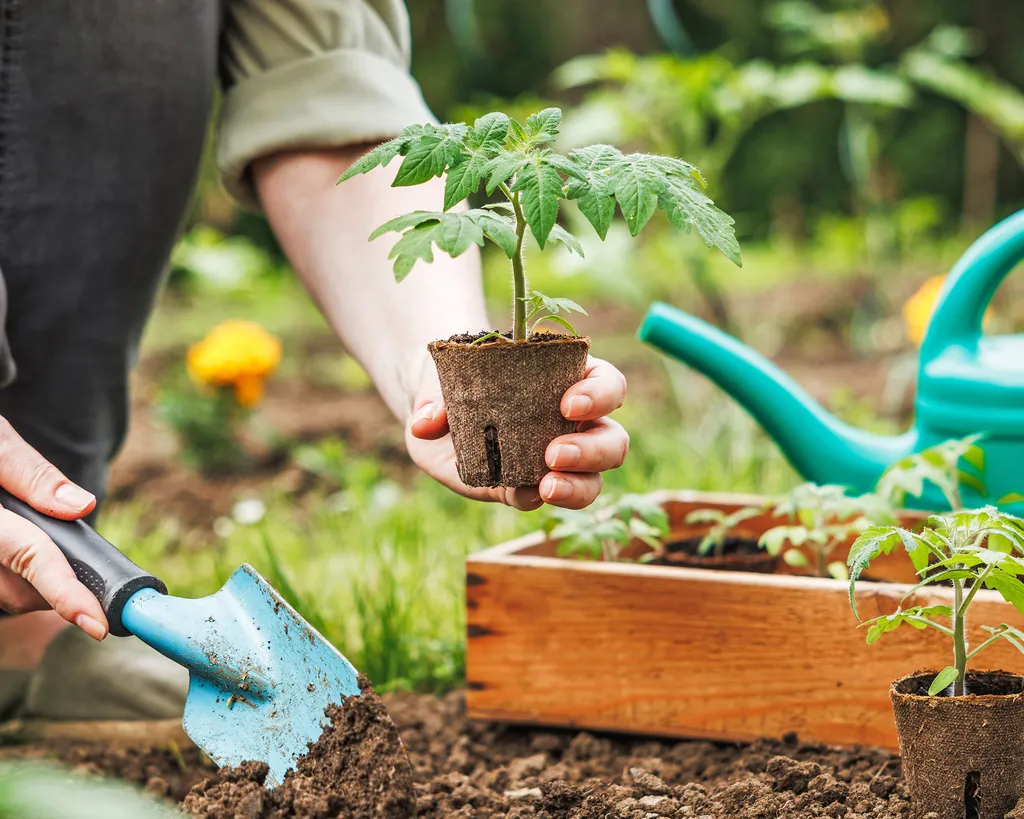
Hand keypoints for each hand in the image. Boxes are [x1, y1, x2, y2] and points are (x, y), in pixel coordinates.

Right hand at [0, 418, 106, 639]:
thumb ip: (32, 474)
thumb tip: (81, 506)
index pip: (29, 557)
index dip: (65, 594)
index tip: (98, 624)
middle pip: (19, 591)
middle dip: (58, 586)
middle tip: (82, 563)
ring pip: (6, 594)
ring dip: (34, 581)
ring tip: (34, 536)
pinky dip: (15, 575)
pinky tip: (17, 549)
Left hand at [407, 356, 627, 509]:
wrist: (433, 414)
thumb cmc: (457, 380)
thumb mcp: (445, 375)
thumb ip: (437, 395)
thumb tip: (427, 423)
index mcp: (567, 380)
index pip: (607, 384)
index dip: (600, 394)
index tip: (568, 405)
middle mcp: (572, 423)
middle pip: (612, 438)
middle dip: (593, 449)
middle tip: (554, 453)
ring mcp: (553, 460)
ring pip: (592, 478)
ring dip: (578, 485)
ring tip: (547, 485)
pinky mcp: (526, 487)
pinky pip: (543, 498)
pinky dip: (536, 498)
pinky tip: (524, 493)